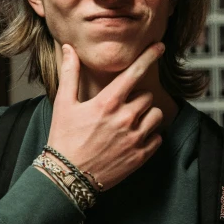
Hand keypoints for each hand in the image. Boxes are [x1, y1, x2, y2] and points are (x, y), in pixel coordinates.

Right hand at [47, 43, 164, 190]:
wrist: (67, 176)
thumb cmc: (64, 138)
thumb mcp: (63, 103)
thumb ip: (70, 73)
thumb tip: (69, 49)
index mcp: (107, 103)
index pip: (134, 73)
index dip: (148, 56)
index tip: (159, 47)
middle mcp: (125, 118)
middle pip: (146, 96)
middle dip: (136, 98)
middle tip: (120, 108)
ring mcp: (134, 138)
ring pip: (156, 115)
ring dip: (146, 116)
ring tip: (129, 123)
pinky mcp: (140, 156)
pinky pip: (158, 138)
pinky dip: (149, 136)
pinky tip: (131, 138)